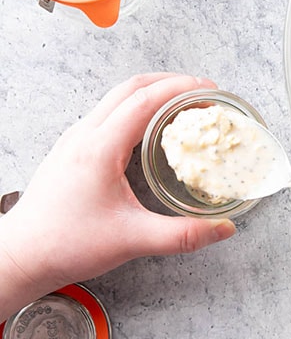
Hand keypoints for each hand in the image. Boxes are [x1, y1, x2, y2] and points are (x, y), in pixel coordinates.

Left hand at [0, 73, 236, 317]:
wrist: (21, 256)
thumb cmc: (66, 245)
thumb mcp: (132, 241)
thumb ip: (183, 235)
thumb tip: (223, 230)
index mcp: (99, 148)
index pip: (145, 100)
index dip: (181, 88)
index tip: (210, 89)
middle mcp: (84, 136)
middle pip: (130, 88)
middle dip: (170, 82)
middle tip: (202, 90)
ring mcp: (74, 141)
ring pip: (116, 98)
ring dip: (152, 92)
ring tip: (182, 104)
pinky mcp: (71, 151)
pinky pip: (107, 114)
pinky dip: (135, 108)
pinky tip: (150, 129)